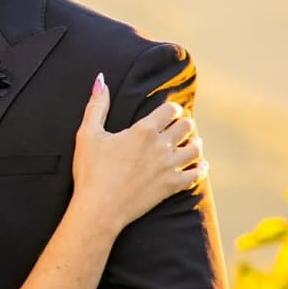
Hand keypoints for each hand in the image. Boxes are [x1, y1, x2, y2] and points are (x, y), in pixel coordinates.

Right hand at [71, 73, 205, 232]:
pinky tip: (198, 166)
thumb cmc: (90, 171)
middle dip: (183, 125)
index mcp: (144, 130)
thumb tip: (100, 79)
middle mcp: (162, 146)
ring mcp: (169, 167)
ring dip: (193, 144)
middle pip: (187, 127)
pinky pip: (197, 174)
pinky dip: (200, 168)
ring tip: (188, 145)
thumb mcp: (87, 134)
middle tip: (177, 129)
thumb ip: (97, 105)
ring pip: (195, 148)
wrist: (99, 208)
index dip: (171, 109)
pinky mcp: (172, 186)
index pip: (170, 110)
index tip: (168, 113)